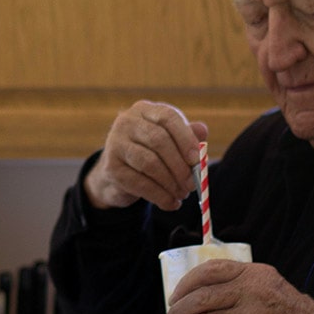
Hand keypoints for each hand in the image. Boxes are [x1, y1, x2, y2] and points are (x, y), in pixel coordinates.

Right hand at [84, 100, 207, 210]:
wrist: (119, 175)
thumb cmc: (151, 154)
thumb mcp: (170, 142)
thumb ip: (188, 136)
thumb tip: (203, 131)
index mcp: (145, 110)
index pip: (167, 117)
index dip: (186, 138)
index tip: (198, 159)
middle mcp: (127, 122)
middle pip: (158, 140)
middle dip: (180, 165)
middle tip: (192, 184)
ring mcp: (115, 143)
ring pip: (149, 163)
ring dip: (171, 183)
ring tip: (182, 195)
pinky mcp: (111, 167)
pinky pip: (140, 183)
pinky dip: (160, 196)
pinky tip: (170, 203)